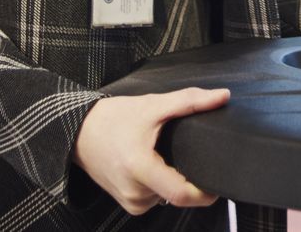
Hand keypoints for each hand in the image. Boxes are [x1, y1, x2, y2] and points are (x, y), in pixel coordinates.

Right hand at [73, 87, 228, 213]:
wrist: (78, 131)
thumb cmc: (112, 118)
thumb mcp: (153, 105)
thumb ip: (190, 101)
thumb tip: (222, 96)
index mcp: (140, 168)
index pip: (182, 194)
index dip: (205, 192)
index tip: (218, 181)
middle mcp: (135, 192)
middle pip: (177, 193)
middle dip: (188, 176)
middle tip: (186, 152)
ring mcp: (131, 201)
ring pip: (167, 195)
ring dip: (172, 178)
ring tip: (163, 154)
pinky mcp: (129, 203)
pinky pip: (156, 197)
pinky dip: (161, 183)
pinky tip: (153, 164)